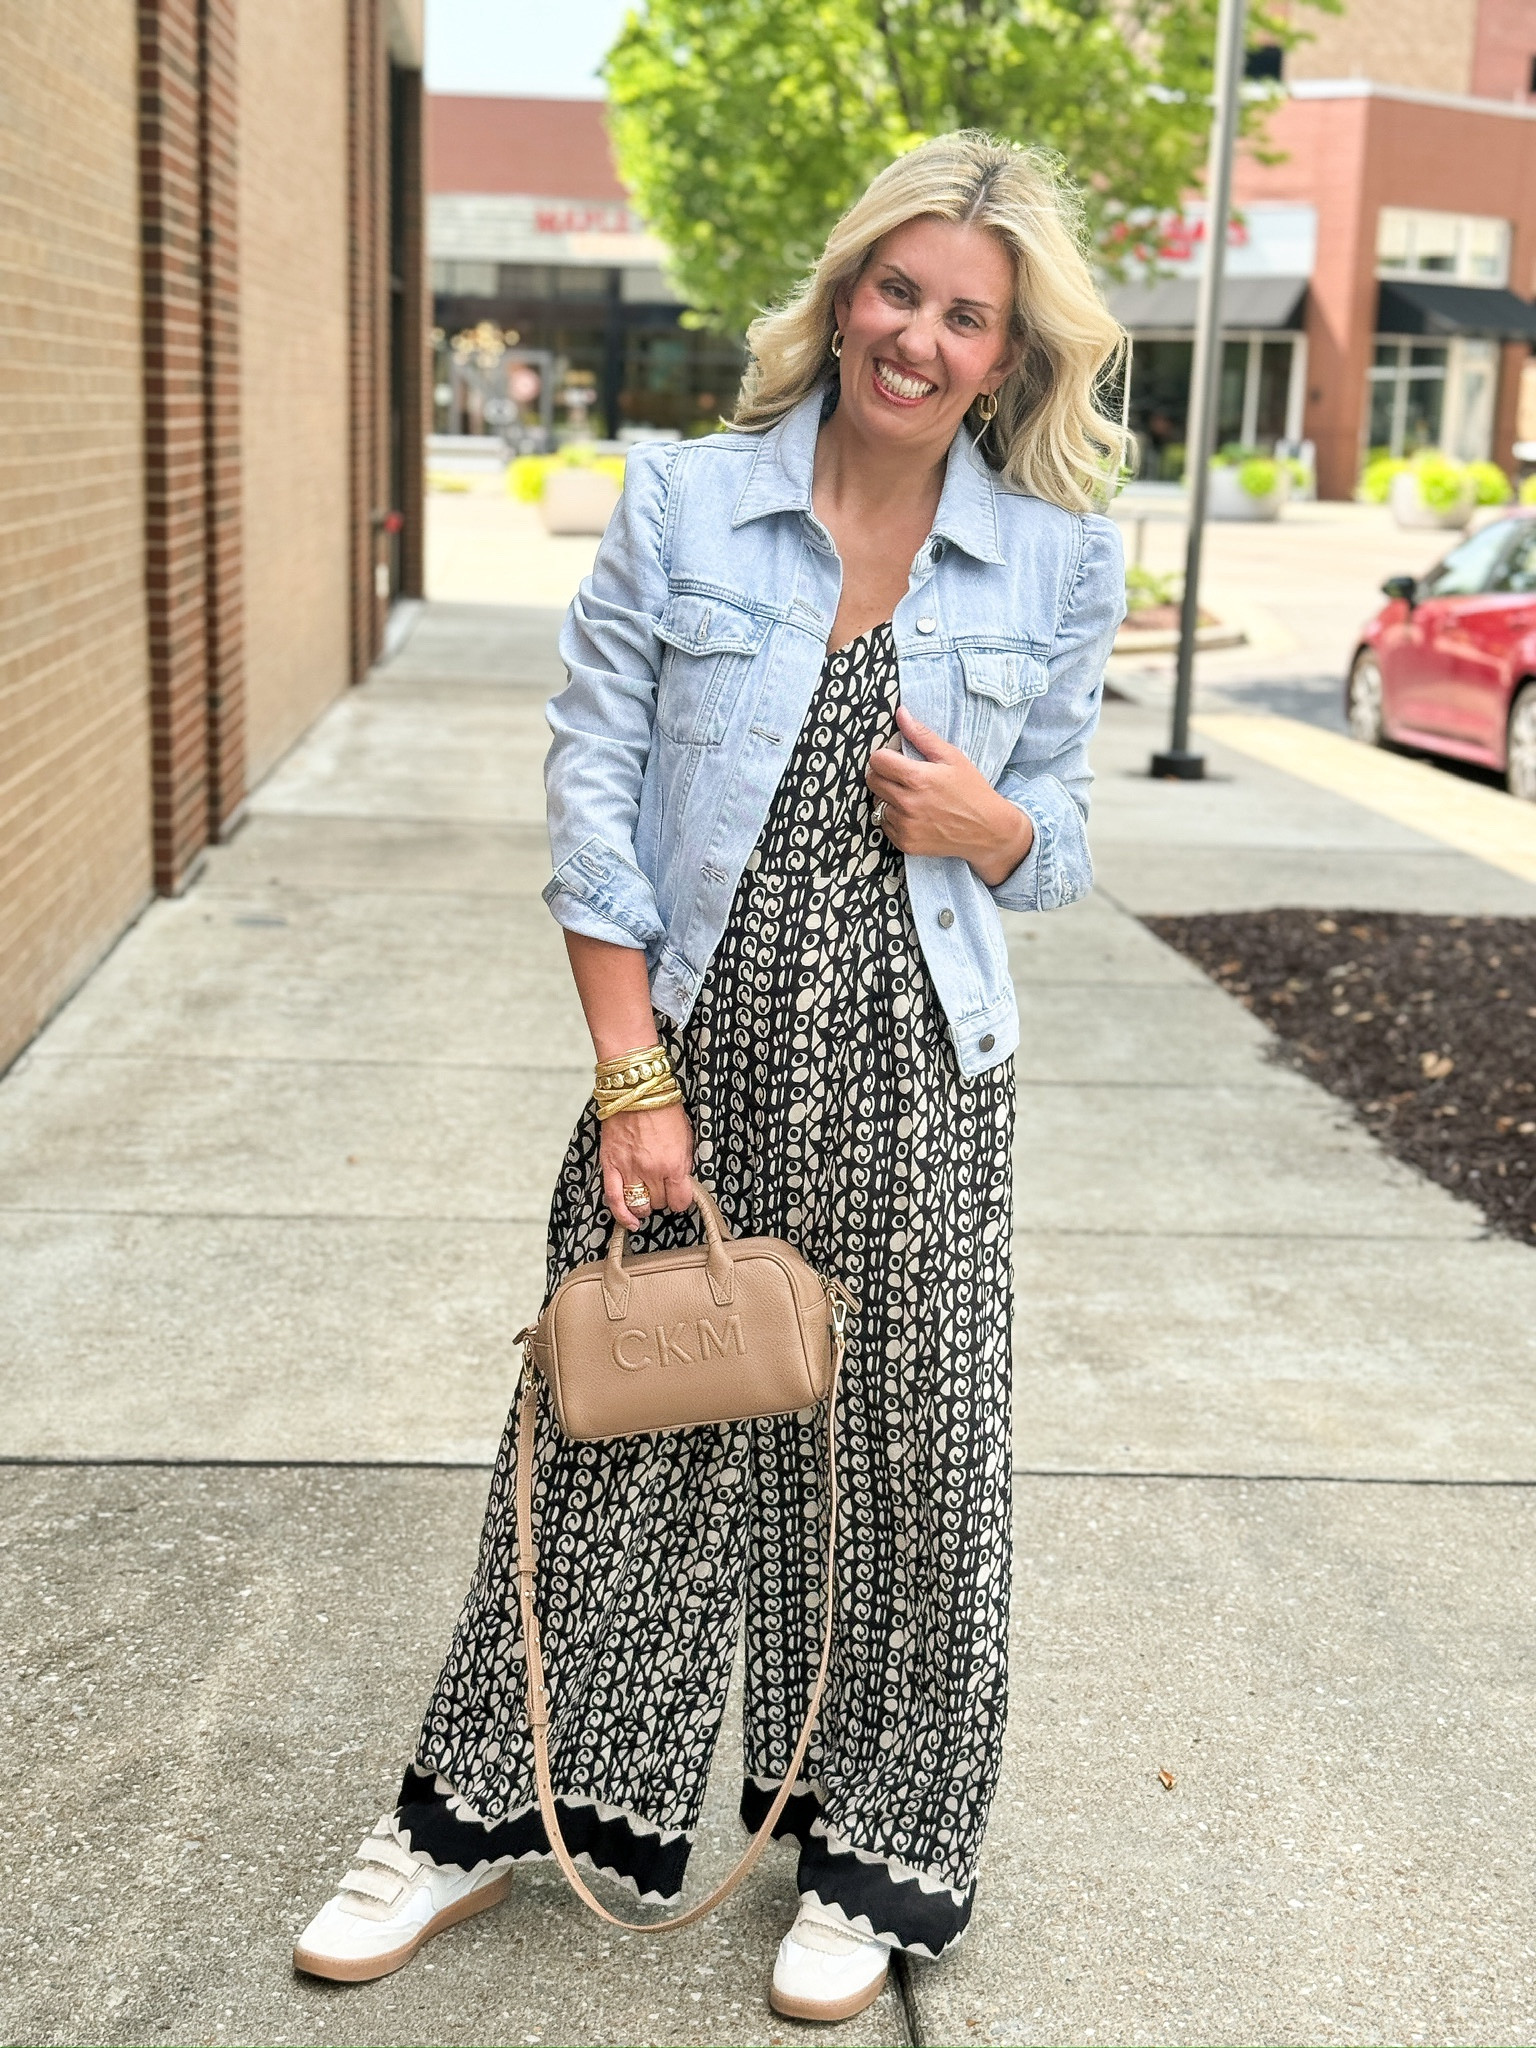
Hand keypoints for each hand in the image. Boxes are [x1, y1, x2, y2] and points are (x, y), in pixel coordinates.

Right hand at [600, 1100, 695, 1228]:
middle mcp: (652, 1171)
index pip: (680, 1201)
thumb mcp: (686, 1135)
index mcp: (674, 1163)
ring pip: (639, 1205)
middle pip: (659, 1203)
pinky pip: (614, 1199)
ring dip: (644, 1205)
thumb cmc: (663, 1108)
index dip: (681, 1200)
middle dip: (663, 1197)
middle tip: (662, 1187)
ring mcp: (630, 1169)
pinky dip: (621, 1214)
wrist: (636, 1089)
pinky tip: (629, 1222)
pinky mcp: (611, 1165)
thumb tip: (682, 1182)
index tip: (679, 1196)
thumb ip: (683, 1162)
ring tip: (647, 1196)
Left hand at [867, 706, 1033, 886]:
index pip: (877, 760)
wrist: (987, 830)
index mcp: (917, 778)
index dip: (884, 756)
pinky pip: (884, 824)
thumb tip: (900, 713)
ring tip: (911, 797)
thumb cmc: (971, 790)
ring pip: (877, 803)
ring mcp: (905, 826)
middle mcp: (907, 803)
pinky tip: (914, 814)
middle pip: (872, 781)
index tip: (896, 759)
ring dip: (888, 797)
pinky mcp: (905, 843)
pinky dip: (894, 818)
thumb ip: (922, 735)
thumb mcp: (952, 757)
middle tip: (902, 777)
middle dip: (883, 775)